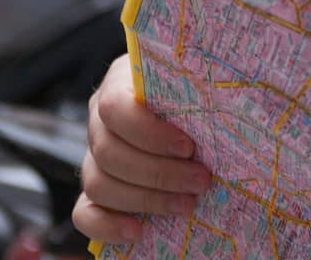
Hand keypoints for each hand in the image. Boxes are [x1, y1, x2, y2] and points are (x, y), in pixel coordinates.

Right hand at [73, 55, 210, 244]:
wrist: (181, 108)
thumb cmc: (189, 91)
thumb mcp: (191, 80)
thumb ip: (197, 87)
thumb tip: (227, 102)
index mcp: (118, 84)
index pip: (115, 107)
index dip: (149, 132)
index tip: (189, 148)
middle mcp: (99, 120)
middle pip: (109, 152)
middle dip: (158, 173)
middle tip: (201, 181)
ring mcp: (92, 156)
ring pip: (98, 183)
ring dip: (145, 199)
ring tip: (187, 204)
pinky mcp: (93, 190)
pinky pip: (83, 212)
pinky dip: (107, 226)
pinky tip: (138, 231)